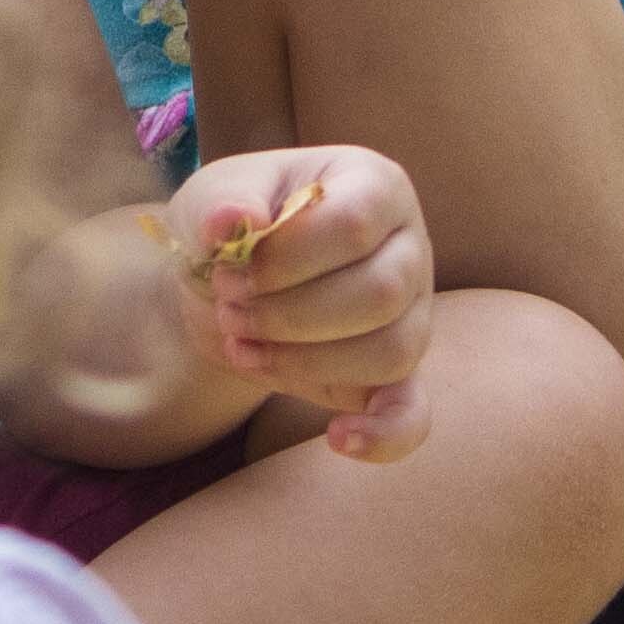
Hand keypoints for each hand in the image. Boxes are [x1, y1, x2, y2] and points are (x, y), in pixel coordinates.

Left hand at [159, 146, 434, 460]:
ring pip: (391, 351)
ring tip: (244, 346)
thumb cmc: (231, 228)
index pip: (355, 222)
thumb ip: (220, 203)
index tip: (228, 272)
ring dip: (305, 361)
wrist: (225, 285)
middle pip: (381, 293)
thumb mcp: (211, 199)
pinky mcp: (398, 374)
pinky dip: (382, 435)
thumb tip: (234, 221)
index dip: (286, 259)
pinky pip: (412, 413)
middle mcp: (409, 246)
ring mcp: (412, 313)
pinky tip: (337, 438)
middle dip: (289, 315)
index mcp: (376, 186)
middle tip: (232, 311)